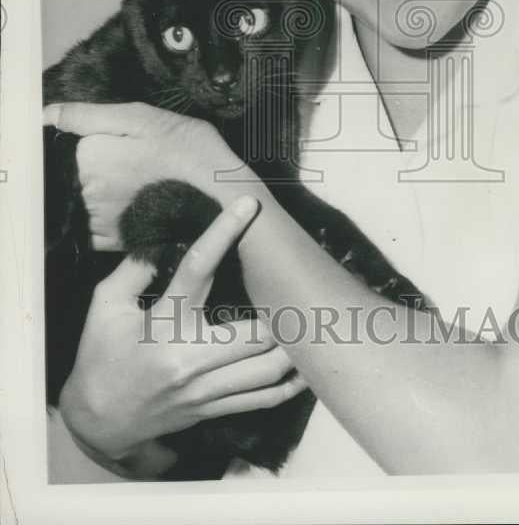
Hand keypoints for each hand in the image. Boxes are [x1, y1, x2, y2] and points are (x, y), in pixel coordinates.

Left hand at [43, 101, 240, 249]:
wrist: (222, 200)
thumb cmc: (191, 152)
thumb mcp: (144, 117)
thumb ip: (89, 115)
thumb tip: (46, 114)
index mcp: (91, 154)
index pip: (71, 141)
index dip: (97, 137)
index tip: (124, 140)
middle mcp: (87, 190)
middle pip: (77, 170)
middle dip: (101, 163)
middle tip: (139, 159)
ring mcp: (99, 218)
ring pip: (84, 195)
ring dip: (103, 188)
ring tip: (140, 182)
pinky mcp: (112, 239)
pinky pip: (92, 223)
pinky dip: (106, 213)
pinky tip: (133, 203)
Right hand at [59, 196, 305, 473]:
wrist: (99, 421)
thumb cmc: (101, 356)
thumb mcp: (105, 308)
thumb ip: (133, 271)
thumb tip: (164, 241)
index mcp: (164, 324)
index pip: (198, 269)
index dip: (223, 233)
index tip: (246, 206)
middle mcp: (190, 358)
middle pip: (254, 333)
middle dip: (281, 309)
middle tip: (299, 279)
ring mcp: (205, 389)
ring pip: (267, 370)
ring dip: (294, 346)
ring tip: (311, 319)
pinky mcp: (214, 409)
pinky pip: (262, 399)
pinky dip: (289, 384)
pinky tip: (306, 367)